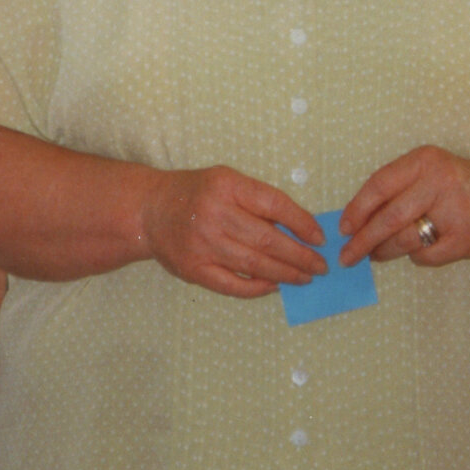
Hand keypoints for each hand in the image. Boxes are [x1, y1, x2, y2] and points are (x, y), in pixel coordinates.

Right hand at [139, 166, 325, 297]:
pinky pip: (233, 285)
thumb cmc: (195, 193)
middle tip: (320, 266)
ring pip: (254, 265)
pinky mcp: (193, 269)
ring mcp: (202, 244)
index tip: (320, 238)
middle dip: (300, 256)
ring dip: (286, 274)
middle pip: (267, 240)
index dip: (301, 223)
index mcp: (226, 186)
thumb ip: (258, 200)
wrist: (148, 210)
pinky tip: (274, 285)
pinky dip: (257, 288)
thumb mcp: (226, 181)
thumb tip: (300, 229)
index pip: (273, 204)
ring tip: (305, 277)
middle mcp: (214, 214)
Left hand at [337, 146, 469, 267]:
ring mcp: (454, 213)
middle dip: (362, 240)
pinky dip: (415, 257)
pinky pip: (425, 256)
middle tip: (347, 255)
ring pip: (403, 240)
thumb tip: (356, 218)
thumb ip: (397, 188)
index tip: (343, 227)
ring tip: (374, 256)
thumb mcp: (429, 172)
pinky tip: (416, 252)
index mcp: (424, 161)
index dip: (356, 209)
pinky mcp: (465, 241)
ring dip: (383, 252)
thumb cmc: (459, 186)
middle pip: (388, 218)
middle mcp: (439, 183)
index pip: (379, 185)